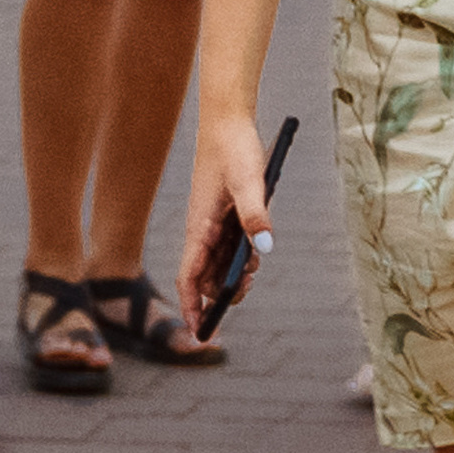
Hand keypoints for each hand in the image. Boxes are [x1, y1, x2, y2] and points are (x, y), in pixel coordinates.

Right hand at [179, 106, 271, 334]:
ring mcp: (210, 223)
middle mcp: (200, 229)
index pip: (189, 278)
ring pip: (217, 262)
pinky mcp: (221, 214)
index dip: (193, 307)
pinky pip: (227, 246)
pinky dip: (240, 256)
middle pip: (204, 276)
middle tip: (243, 292)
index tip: (201, 331)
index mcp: (198, 227)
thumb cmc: (235, 150)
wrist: (228, 121)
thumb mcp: (249, 182)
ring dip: (232, 275)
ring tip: (252, 273)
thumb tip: (264, 248)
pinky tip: (255, 252)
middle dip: (220, 293)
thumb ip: (257, 215)